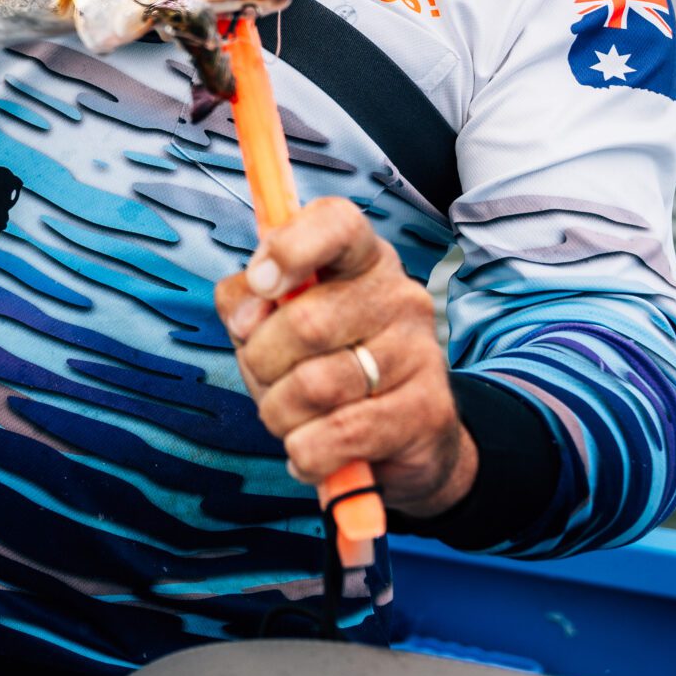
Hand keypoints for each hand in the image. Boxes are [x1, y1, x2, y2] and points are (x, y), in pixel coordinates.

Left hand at [214, 196, 475, 515]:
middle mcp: (400, 295)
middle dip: (262, 363)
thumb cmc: (324, 367)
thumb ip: (246, 301)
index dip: (289, 248)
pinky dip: (306, 452)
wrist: (403, 442)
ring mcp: (420, 352)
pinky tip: (310, 450)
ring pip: (315, 386)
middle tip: (268, 379)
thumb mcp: (272, 325)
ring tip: (291, 418)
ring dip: (280, 414)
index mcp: (361, 258)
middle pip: (304, 321)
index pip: (336, 223)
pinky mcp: (429, 412)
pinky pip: (337, 436)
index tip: (262, 283)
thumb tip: (246, 315)